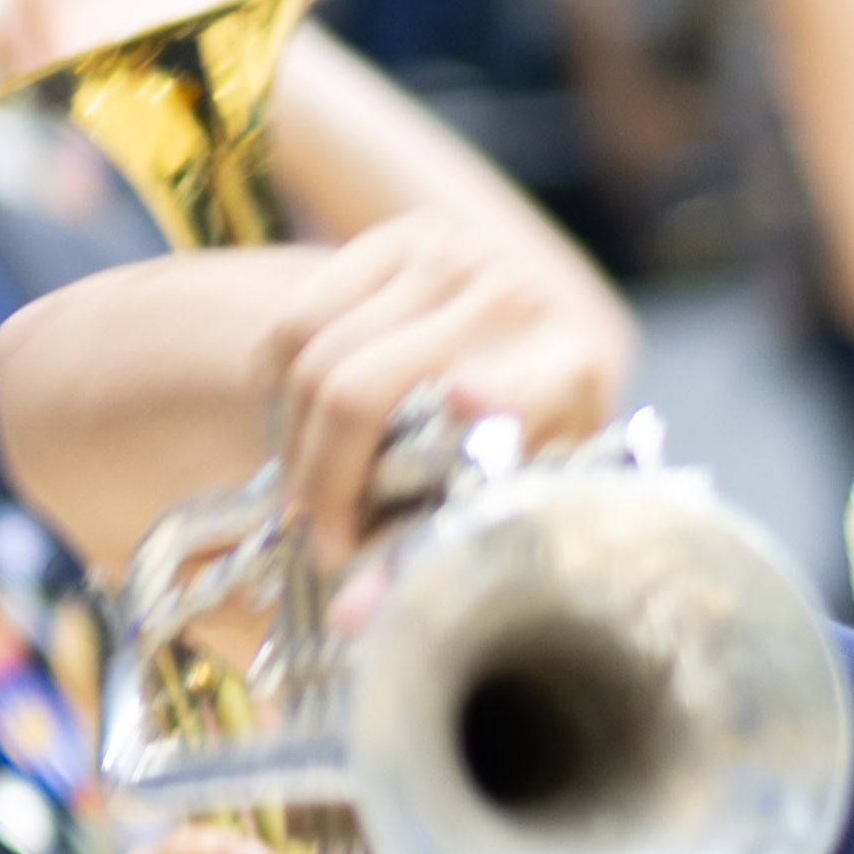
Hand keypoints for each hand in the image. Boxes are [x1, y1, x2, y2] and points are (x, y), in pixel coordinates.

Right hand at [263, 206, 636, 579]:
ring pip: (312, 356)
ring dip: (295, 437)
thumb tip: (345, 618)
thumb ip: (434, 553)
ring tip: (317, 483)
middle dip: (319, 480)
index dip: (402, 460)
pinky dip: (283, 382)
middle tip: (321, 535)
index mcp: (569, 369)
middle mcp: (515, 298)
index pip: (488, 400)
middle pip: (353, 392)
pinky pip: (297, 320)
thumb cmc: (533, 436)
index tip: (346, 537)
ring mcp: (455, 255)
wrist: (555, 330)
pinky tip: (310, 418)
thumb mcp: (510, 498)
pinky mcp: (402, 235)